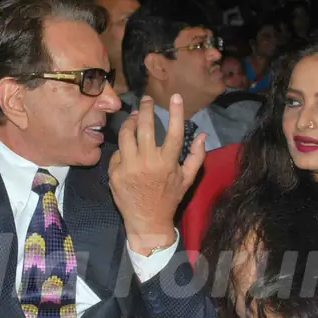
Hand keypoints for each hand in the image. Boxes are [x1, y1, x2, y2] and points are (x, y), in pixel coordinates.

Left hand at [109, 94, 205, 254]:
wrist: (147, 221)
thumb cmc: (169, 199)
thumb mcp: (187, 179)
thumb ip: (196, 156)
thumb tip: (202, 135)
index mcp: (167, 162)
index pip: (174, 131)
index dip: (176, 112)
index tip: (175, 96)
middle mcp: (147, 162)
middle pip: (144, 126)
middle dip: (145, 108)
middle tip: (146, 100)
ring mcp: (129, 167)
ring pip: (125, 135)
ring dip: (129, 122)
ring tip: (133, 117)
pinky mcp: (115, 173)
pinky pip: (117, 153)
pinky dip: (123, 147)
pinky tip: (127, 147)